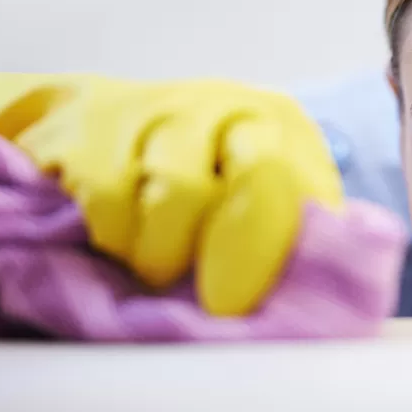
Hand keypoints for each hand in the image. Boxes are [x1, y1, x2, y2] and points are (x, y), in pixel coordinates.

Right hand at [0, 73, 343, 314]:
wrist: (98, 123)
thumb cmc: (192, 178)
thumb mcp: (255, 198)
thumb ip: (288, 236)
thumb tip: (318, 300)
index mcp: (282, 128)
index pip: (305, 186)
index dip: (281, 250)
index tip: (250, 304)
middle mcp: (231, 107)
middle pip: (259, 174)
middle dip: (240, 251)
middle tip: (218, 302)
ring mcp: (162, 109)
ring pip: (179, 191)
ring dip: (168, 252)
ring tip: (161, 270)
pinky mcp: (94, 128)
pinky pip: (111, 198)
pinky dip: (117, 239)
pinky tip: (121, 245)